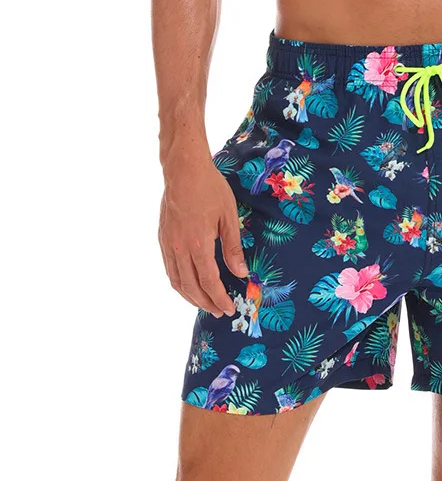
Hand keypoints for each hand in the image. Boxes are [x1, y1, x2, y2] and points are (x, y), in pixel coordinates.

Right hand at [159, 150, 249, 316]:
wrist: (184, 169)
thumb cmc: (210, 189)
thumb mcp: (229, 217)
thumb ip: (233, 248)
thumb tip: (241, 273)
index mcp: (198, 244)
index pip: (209, 282)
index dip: (219, 298)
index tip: (229, 308)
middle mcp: (179, 248)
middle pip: (191, 287)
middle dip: (206, 303)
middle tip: (219, 311)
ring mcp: (168, 244)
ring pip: (176, 281)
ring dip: (190, 297)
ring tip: (204, 303)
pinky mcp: (163, 238)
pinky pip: (169, 268)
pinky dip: (178, 282)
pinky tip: (188, 284)